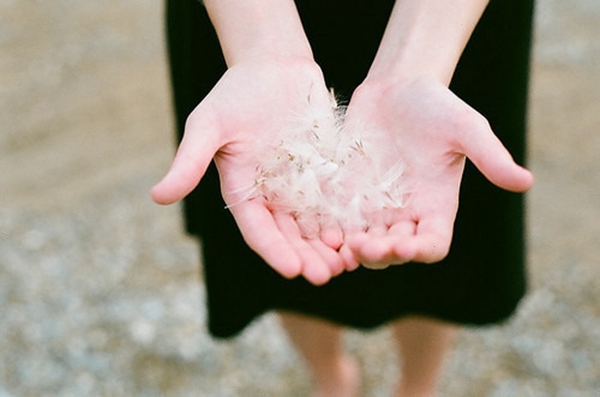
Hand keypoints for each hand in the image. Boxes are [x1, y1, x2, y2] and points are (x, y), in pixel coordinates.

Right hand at [151, 58, 353, 284]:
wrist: (274, 66)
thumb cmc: (235, 93)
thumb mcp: (208, 125)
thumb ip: (189, 162)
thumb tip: (156, 197)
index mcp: (243, 192)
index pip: (259, 230)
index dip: (275, 251)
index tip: (293, 270)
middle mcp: (273, 196)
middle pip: (291, 235)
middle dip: (307, 257)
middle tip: (326, 275)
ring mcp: (301, 186)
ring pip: (316, 225)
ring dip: (330, 246)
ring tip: (349, 263)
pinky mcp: (326, 173)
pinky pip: (338, 201)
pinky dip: (348, 219)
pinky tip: (363, 232)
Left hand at [339, 77, 533, 267]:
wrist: (395, 88)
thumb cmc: (436, 105)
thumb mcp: (466, 128)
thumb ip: (491, 156)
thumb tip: (526, 182)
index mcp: (436, 206)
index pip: (432, 244)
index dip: (420, 251)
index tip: (405, 245)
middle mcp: (405, 214)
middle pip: (394, 251)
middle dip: (380, 254)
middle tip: (364, 246)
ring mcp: (374, 207)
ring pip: (364, 243)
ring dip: (354, 250)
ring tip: (341, 245)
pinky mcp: (348, 196)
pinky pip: (339, 223)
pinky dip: (332, 232)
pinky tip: (322, 231)